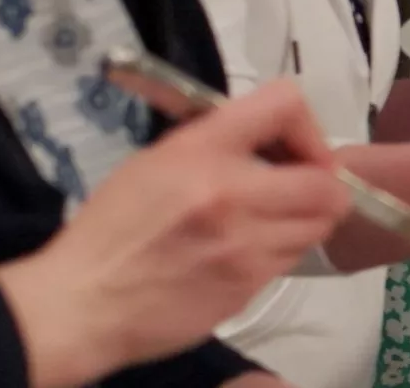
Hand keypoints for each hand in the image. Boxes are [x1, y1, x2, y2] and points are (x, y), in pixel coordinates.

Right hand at [0, 81, 351, 387]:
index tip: (295, 148)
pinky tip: (242, 254)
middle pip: (326, 183)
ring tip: (268, 223)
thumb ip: (213, 144)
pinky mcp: (247, 288)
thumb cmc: (110, 229)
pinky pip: (288, 262)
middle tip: (299, 189)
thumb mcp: (154, 162)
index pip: (286, 105)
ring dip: (302, 222)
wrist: (83, 304)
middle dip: (322, 184)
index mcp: (201, 152)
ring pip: (316, 227)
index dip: (304, 127)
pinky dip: (276, 255)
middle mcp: (231, 194)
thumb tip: (264, 139)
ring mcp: (244, 246)